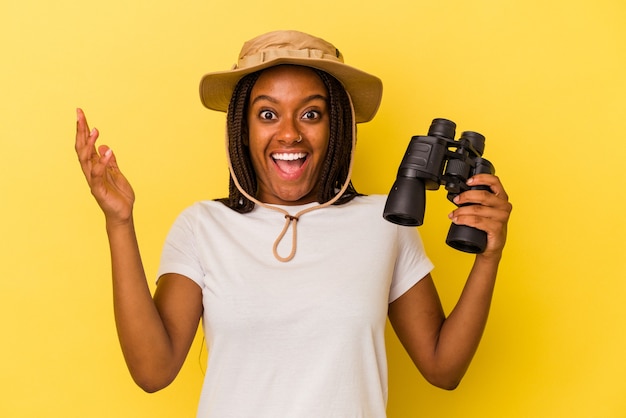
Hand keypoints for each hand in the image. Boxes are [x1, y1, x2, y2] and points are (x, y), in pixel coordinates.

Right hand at [75, 108, 134, 224]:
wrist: (123, 214)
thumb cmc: (119, 196)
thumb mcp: (117, 174)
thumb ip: (110, 162)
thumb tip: (105, 147)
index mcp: (95, 166)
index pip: (86, 144)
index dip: (83, 129)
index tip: (80, 113)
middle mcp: (91, 171)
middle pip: (81, 148)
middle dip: (80, 131)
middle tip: (80, 114)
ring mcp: (93, 180)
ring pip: (85, 159)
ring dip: (89, 144)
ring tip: (95, 129)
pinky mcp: (98, 189)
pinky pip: (98, 173)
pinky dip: (102, 162)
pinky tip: (107, 151)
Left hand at [448, 174, 511, 258]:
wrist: (491, 247)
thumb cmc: (487, 227)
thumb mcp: (485, 210)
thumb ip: (477, 200)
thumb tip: (459, 195)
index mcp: (502, 198)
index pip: (495, 181)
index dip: (481, 178)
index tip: (468, 181)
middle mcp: (504, 206)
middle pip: (483, 195)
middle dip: (465, 196)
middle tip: (456, 200)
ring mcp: (502, 217)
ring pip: (477, 209)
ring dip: (461, 211)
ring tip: (453, 214)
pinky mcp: (497, 228)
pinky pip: (477, 221)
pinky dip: (464, 220)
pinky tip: (457, 220)